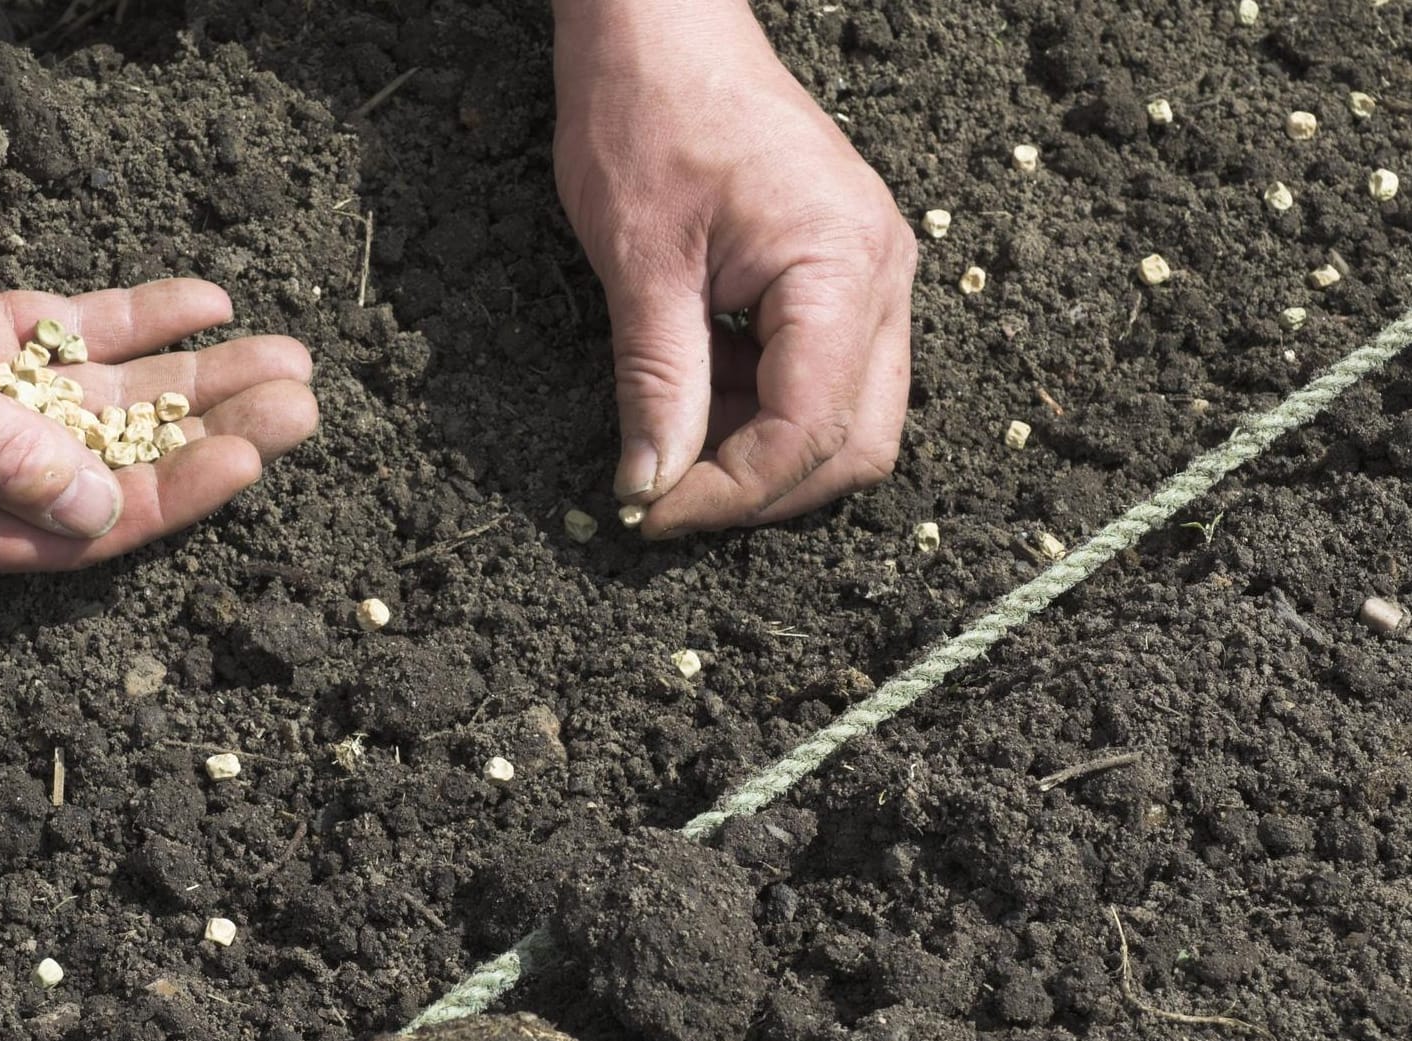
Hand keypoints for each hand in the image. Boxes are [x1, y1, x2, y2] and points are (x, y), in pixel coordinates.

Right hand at [0, 134, 316, 570]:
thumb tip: (96, 513)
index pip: (76, 528)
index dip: (169, 494)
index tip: (251, 456)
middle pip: (114, 458)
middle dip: (209, 429)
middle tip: (300, 402)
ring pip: (109, 392)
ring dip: (197, 374)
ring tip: (287, 355)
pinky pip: (75, 329)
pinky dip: (141, 315)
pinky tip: (210, 301)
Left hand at [552, 0, 915, 537]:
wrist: (664, 25)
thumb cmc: (648, 112)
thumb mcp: (639, 261)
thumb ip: (657, 385)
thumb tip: (651, 487)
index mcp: (841, 265)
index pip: (809, 429)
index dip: (731, 491)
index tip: (651, 513)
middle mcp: (880, 277)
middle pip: (856, 443)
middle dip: (764, 488)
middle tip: (670, 499)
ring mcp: (872, 276)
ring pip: (848, 418)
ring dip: (763, 452)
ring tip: (673, 435)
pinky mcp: (844, 276)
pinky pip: (826, 376)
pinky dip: (763, 408)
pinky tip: (698, 392)